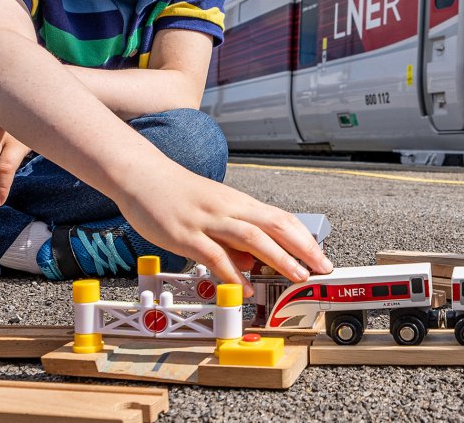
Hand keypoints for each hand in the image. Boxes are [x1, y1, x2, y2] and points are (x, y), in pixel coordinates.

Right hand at [117, 168, 333, 296]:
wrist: (142, 175)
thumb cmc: (179, 194)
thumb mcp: (215, 210)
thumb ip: (235, 237)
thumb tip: (253, 263)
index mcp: (239, 203)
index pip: (281, 218)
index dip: (304, 238)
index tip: (321, 256)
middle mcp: (229, 208)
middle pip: (275, 225)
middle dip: (302, 248)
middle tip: (321, 267)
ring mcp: (207, 220)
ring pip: (251, 238)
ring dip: (278, 258)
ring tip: (296, 276)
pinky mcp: (185, 234)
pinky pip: (214, 255)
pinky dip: (232, 273)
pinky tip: (244, 288)